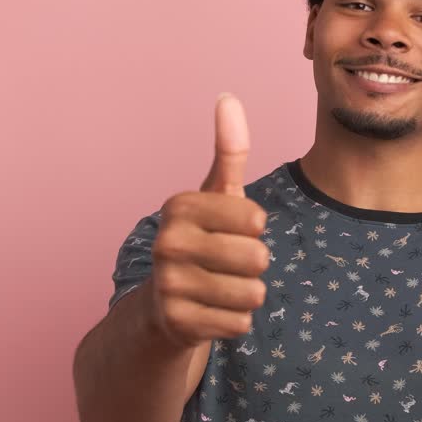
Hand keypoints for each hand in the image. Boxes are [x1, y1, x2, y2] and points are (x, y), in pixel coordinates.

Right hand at [147, 93, 270, 347]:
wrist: (164, 305)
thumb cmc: (203, 241)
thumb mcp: (218, 196)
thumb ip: (229, 151)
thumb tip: (228, 98)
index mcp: (179, 206)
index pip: (256, 221)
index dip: (254, 230)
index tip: (230, 231)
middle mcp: (167, 242)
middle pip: (257, 258)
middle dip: (254, 266)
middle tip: (226, 265)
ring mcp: (168, 284)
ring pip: (252, 294)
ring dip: (247, 295)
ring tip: (221, 288)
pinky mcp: (176, 323)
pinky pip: (240, 324)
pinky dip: (235, 322)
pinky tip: (212, 313)